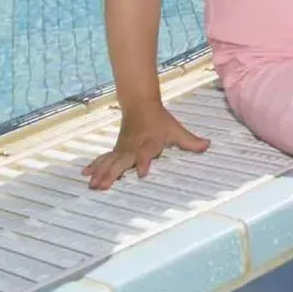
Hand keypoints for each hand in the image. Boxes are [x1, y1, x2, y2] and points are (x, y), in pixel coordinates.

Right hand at [82, 109, 209, 189]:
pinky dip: (94, 166)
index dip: (144, 162)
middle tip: (104, 186)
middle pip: (123, 161)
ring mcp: (122, 148)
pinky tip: (84, 174)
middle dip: (113, 173)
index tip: (142, 173)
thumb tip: (208, 145)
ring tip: (92, 186)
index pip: (147, 153)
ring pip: (110, 162)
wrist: (141, 104)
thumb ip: (191, 141)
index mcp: (149, 143)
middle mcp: (133, 147)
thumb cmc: (160, 121)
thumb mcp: (176, 130)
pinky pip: (104, 158)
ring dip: (101, 173)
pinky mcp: (116, 149)